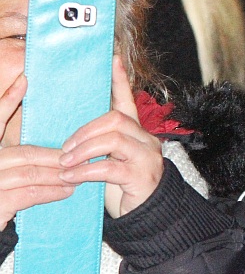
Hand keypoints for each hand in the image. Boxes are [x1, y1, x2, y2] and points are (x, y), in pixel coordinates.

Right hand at [0, 75, 72, 229]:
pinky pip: (29, 193)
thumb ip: (17, 157)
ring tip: (80, 173)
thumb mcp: (4, 174)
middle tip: (82, 153)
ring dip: (60, 172)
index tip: (24, 80)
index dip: (5, 101)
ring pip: (30, 172)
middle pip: (24, 153)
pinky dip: (52, 191)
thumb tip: (49, 141)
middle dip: (55, 154)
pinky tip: (68, 190)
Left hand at [59, 58, 163, 217]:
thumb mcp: (113, 161)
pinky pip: (110, 167)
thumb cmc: (125, 186)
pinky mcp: (141, 176)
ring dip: (84, 149)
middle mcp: (146, 140)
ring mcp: (146, 157)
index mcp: (137, 133)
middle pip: (116, 119)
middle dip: (85, 131)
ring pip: (114, 139)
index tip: (113, 59)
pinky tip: (72, 177)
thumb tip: (70, 139)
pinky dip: (86, 171)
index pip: (128, 101)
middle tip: (65, 148)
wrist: (150, 215)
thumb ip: (101, 146)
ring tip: (65, 163)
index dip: (120, 80)